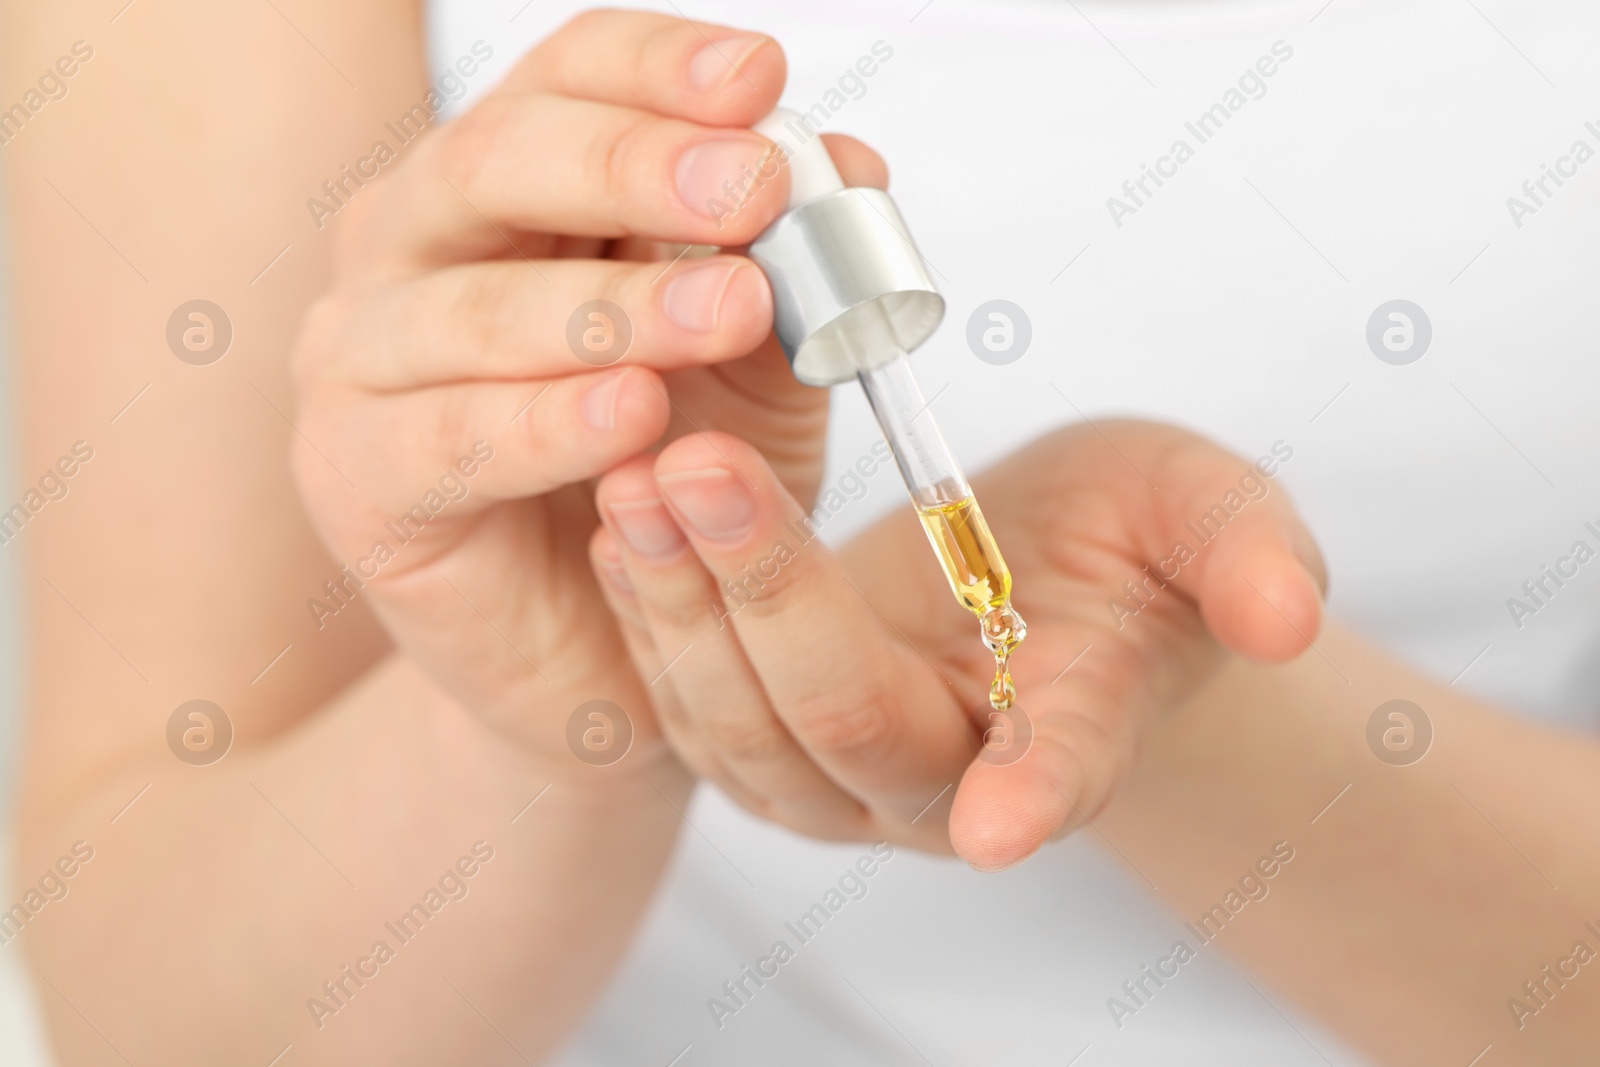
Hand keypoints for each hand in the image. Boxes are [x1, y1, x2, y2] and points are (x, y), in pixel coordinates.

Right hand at [289, 10, 882, 771]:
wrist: (610, 648)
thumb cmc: (670, 485)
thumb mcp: (757, 369)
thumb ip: (790, 272)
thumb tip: (850, 164)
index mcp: (507, 190)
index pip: (558, 81)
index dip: (653, 70)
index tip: (760, 78)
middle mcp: (412, 246)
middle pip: (494, 160)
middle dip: (635, 166)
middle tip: (755, 189)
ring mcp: (362, 357)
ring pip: (470, 303)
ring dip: (613, 304)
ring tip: (735, 308)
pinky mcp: (352, 473)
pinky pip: (448, 436)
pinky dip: (546, 423)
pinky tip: (633, 417)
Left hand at [589, 420, 1326, 865]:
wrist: (1040, 574)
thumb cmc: (1131, 549)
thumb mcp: (1204, 518)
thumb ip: (1245, 560)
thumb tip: (1288, 616)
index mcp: (1065, 741)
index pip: (1054, 777)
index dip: (1036, 797)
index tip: (1005, 822)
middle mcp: (936, 787)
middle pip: (841, 723)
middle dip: (764, 598)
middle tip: (698, 469)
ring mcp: (834, 778)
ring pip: (736, 725)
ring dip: (674, 604)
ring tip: (636, 478)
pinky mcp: (758, 740)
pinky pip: (683, 698)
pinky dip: (645, 612)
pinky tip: (619, 519)